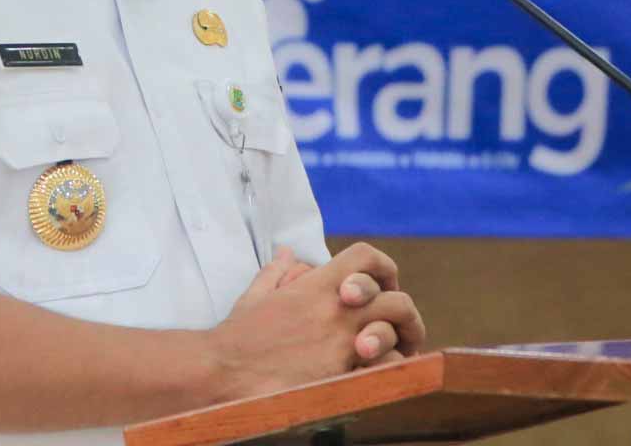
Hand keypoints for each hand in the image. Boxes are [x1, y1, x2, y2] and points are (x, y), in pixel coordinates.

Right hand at [205, 243, 425, 400]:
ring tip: (399, 357)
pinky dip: (389, 373)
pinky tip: (382, 377)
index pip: (366, 256)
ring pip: (394, 335)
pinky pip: (383, 370)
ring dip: (401, 345)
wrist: (222, 372)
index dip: (385, 268)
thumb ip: (277, 272)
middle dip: (407, 315)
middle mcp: (334, 309)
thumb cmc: (238, 336)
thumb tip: (288, 253)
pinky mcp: (339, 375)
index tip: (385, 286)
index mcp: (316, 286)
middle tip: (405, 331)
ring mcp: (339, 343)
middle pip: (395, 299)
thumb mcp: (256, 295)